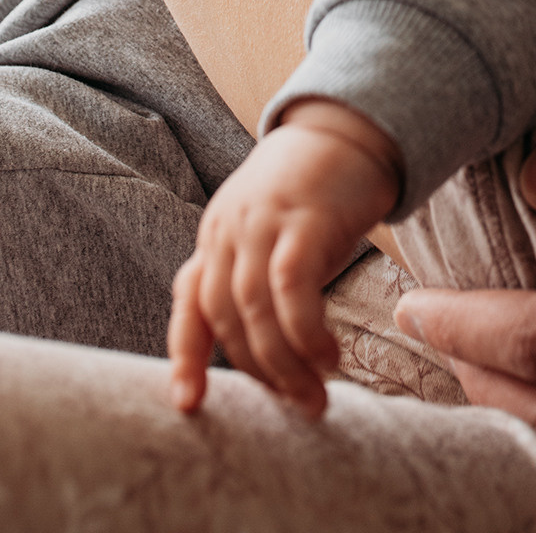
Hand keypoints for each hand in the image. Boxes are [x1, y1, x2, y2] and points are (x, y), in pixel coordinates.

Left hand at [168, 101, 399, 417]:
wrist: (350, 128)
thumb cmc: (315, 190)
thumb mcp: (272, 232)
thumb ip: (254, 275)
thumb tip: (257, 343)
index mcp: (217, 236)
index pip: (189, 300)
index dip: (184, 356)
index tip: (187, 404)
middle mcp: (228, 229)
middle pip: (226, 316)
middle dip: (258, 372)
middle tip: (294, 407)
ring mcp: (261, 222)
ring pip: (255, 310)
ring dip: (284, 364)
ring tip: (314, 396)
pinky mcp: (301, 220)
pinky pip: (290, 289)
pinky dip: (304, 333)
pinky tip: (328, 357)